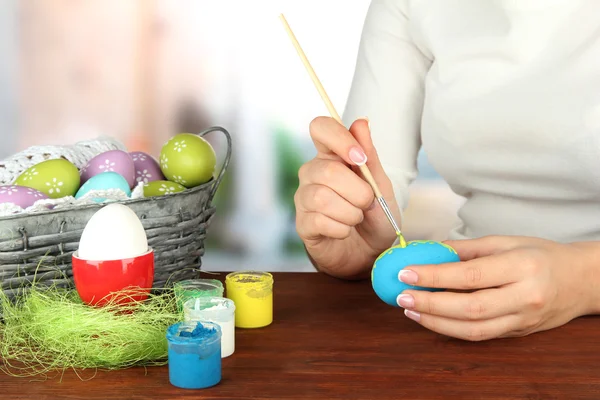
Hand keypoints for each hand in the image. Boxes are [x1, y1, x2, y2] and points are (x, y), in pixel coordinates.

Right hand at [294, 116, 399, 278]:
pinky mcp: (303, 224)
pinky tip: (344, 231)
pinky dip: (341, 229)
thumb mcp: (381, 185)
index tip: (360, 158)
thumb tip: (361, 122)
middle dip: (358, 191)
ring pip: (323, 197)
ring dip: (351, 212)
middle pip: (328, 170)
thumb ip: (370, 156)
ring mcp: (304, 198)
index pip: (321, 127)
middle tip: (367, 203)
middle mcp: (312, 173)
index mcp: (331, 156)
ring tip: (356, 219)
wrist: (370, 252)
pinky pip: (319, 221)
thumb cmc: (374, 215)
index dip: (339, 138)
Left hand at [396, 235, 596, 340]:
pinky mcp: (518, 333)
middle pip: (470, 308)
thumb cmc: (542, 255)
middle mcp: (525, 297)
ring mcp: (523, 320)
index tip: (406, 272)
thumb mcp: (506, 242)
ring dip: (436, 322)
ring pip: (474, 329)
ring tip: (410, 309)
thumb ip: (466, 248)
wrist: (581, 281)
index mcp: (522, 267)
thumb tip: (428, 250)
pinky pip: (480, 335)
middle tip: (401, 295)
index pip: (470, 275)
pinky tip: (431, 318)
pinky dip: (452, 329)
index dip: (435, 276)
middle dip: (430, 304)